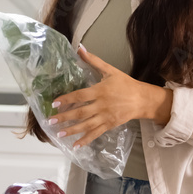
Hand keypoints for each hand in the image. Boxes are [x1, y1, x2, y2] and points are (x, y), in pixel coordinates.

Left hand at [50, 45, 170, 147]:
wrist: (142, 99)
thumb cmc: (125, 83)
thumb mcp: (110, 70)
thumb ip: (93, 60)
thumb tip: (80, 48)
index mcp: (100, 91)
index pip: (80, 96)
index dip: (67, 99)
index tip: (55, 103)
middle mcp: (102, 105)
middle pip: (81, 112)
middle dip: (65, 117)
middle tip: (50, 121)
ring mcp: (106, 117)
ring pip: (87, 125)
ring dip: (72, 130)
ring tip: (59, 134)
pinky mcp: (109, 125)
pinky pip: (96, 133)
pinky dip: (86, 140)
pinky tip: (76, 145)